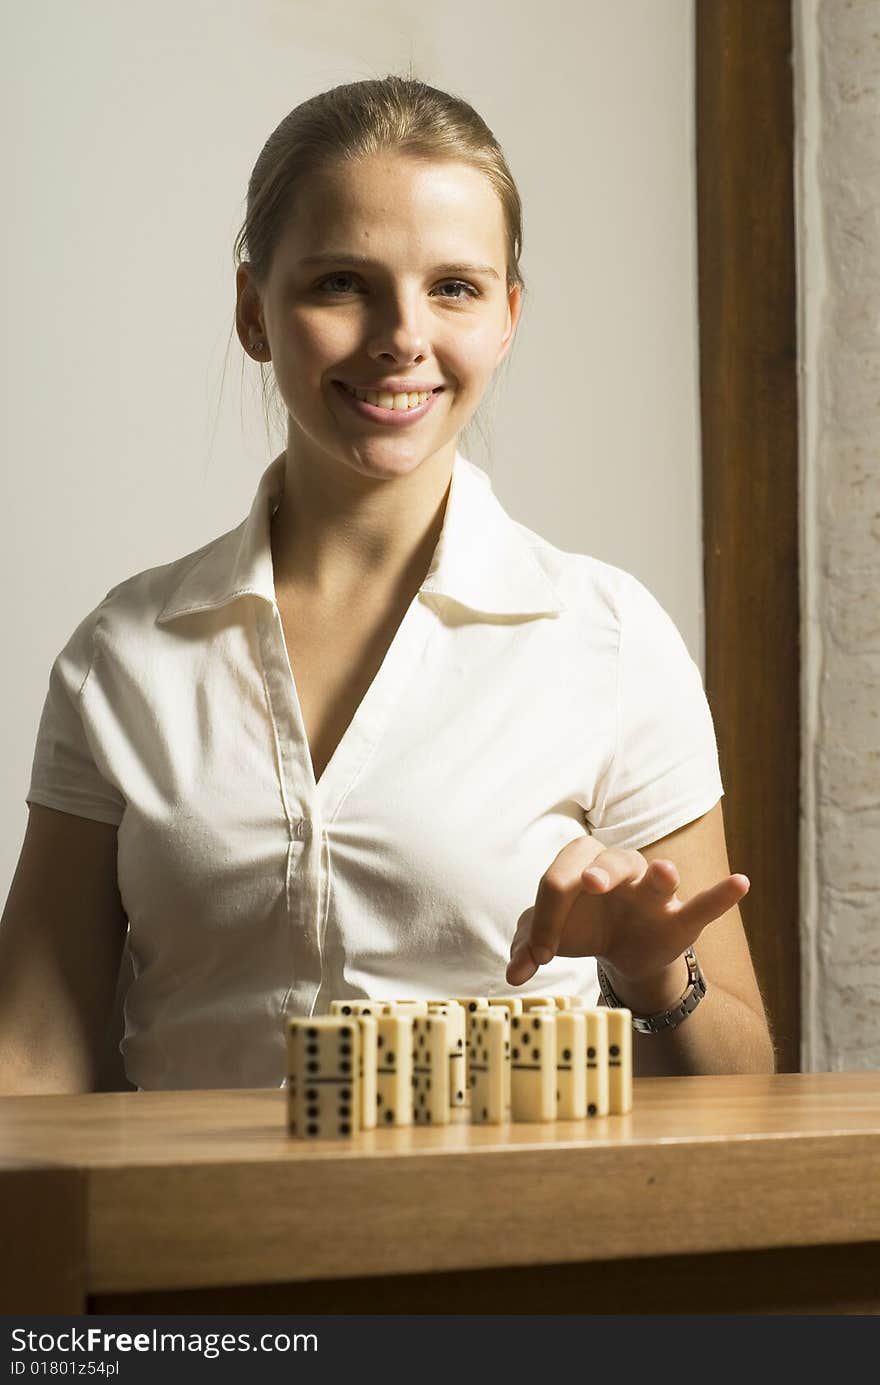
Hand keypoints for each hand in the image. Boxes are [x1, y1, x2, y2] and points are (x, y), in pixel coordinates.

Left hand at [505, 834, 748, 987]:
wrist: (619, 954)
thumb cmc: (579, 929)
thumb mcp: (548, 937)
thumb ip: (527, 947)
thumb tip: (514, 974)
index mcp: (579, 865)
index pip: (560, 882)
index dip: (547, 917)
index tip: (540, 955)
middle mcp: (618, 870)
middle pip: (607, 861)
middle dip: (597, 872)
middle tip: (587, 886)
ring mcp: (652, 893)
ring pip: (655, 874)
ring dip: (660, 874)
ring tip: (664, 872)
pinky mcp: (681, 919)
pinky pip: (704, 903)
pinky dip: (722, 895)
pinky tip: (741, 883)